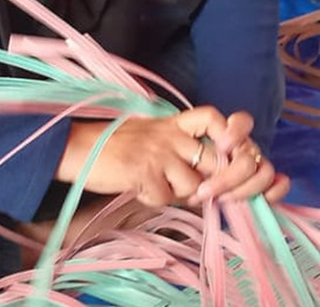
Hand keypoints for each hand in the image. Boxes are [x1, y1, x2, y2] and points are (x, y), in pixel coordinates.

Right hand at [59, 107, 287, 207]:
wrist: (80, 149)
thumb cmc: (123, 150)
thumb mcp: (160, 142)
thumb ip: (188, 154)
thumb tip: (223, 183)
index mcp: (180, 123)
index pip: (223, 120)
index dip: (238, 137)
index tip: (235, 155)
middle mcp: (174, 133)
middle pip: (222, 158)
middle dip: (228, 184)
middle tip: (211, 195)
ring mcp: (159, 150)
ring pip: (195, 185)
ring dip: (181, 195)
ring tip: (158, 185)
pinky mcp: (143, 169)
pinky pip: (166, 198)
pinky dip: (155, 199)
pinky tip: (141, 189)